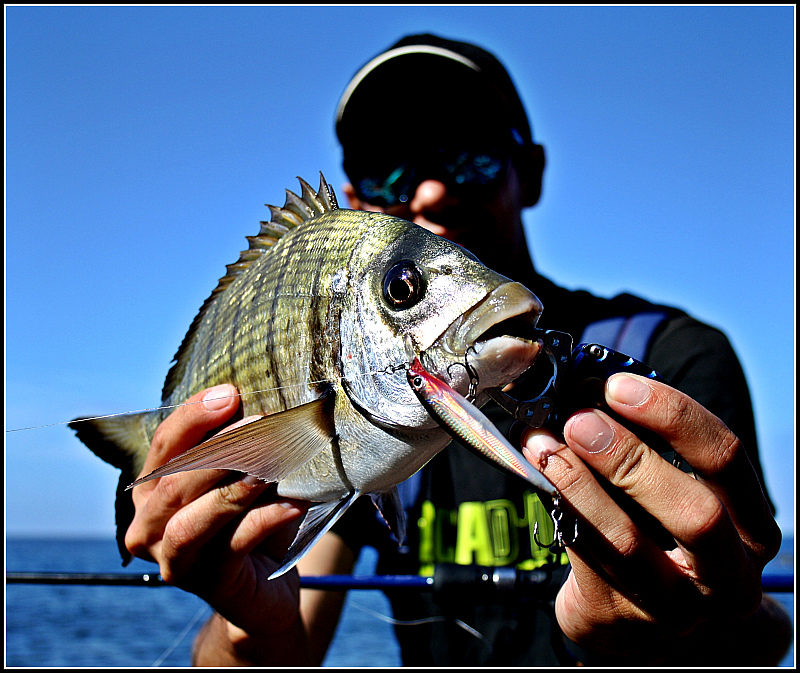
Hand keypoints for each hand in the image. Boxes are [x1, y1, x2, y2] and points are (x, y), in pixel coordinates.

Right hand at [124, 384, 311, 663]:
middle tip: (262, 421)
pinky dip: (266, 519)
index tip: (231, 392)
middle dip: (220, 447)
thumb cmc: (250, 522)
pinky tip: (295, 503)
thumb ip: (239, 448)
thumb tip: (264, 405)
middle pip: (175, 479)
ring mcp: (173, 559)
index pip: (165, 444)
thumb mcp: (243, 478)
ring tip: (270, 464)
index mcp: (151, 491)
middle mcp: (148, 527)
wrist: (266, 591)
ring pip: (192, 519)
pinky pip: (234, 544)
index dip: (194, 416)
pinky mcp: (207, 583)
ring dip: (233, 486)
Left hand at [521, 373, 782, 662]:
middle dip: (631, 458)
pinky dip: (559, 509)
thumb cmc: (665, 539)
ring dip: (579, 484)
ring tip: (544, 446)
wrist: (651, 623)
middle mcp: (725, 574)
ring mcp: (675, 607)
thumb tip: (592, 394)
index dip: (673, 416)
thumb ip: (650, 452)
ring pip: (628, 544)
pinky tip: (539, 475)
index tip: (619, 387)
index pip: (725, 460)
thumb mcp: (678, 497)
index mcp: (748, 526)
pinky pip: (585, 558)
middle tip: (580, 421)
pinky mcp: (618, 618)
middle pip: (694, 513)